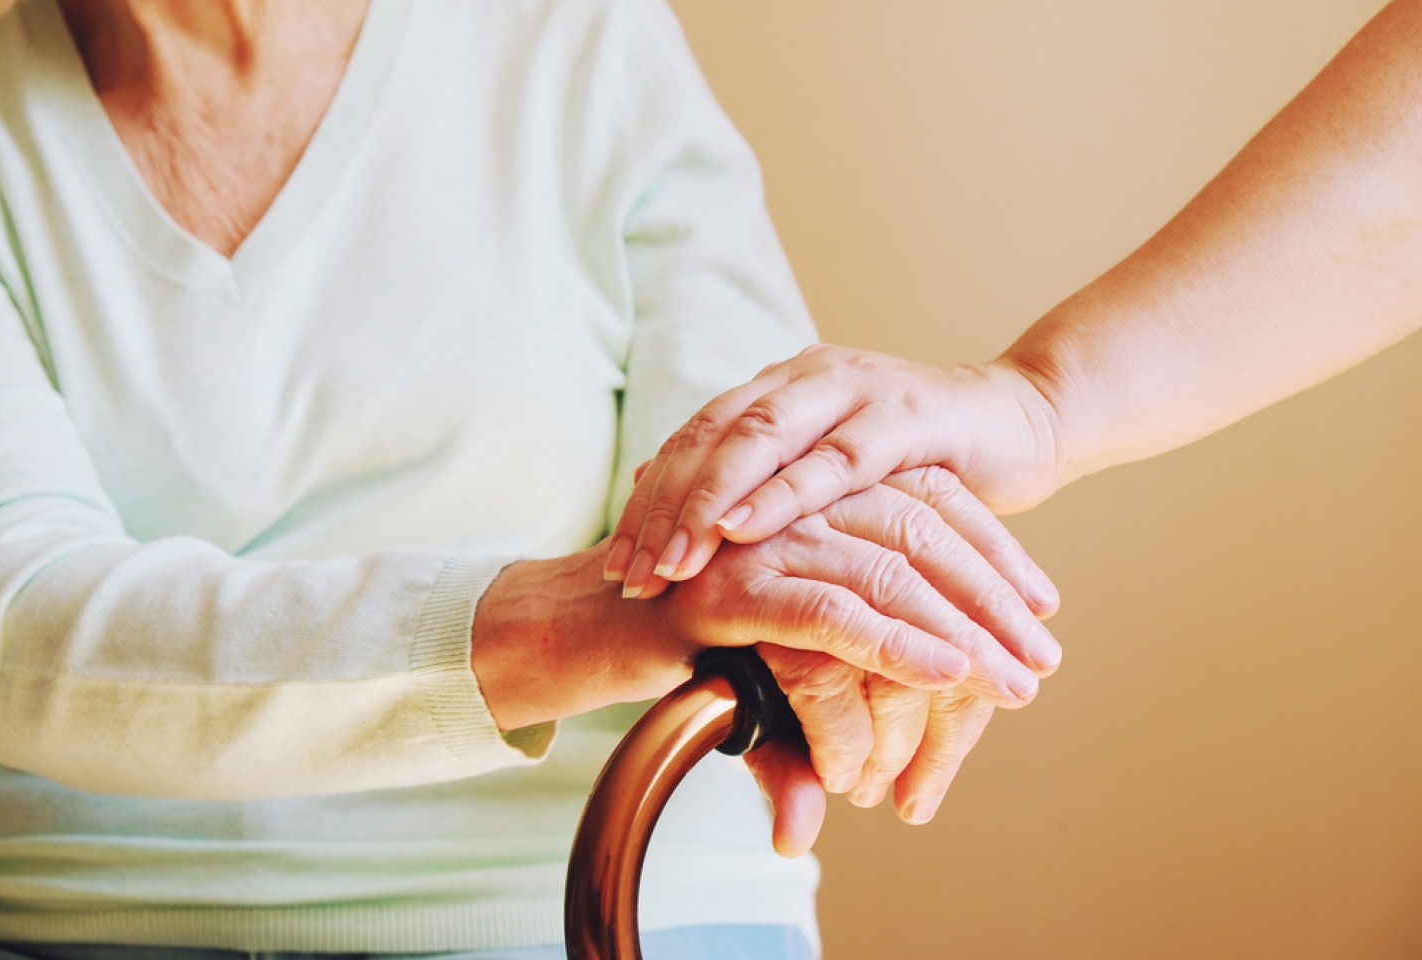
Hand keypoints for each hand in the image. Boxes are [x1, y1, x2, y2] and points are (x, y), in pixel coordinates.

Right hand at [475, 467, 1058, 855]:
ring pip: (888, 565)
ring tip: (1017, 679)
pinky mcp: (732, 584)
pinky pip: (830, 609)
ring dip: (963, 626)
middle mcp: (796, 497)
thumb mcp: (784, 643)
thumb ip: (844, 663)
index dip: (993, 554)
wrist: (582, 629)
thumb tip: (922, 698)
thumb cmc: (686, 636)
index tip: (1042, 610)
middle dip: (992, 596)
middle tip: (1043, 659)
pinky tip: (946, 672)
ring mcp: (764, 535)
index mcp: (817, 487)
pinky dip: (895, 642)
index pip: (929, 503)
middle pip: (923, 527)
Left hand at [603, 345, 1066, 600]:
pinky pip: (833, 458)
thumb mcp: (832, 475)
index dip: (649, 500)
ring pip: (759, 439)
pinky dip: (784, 493)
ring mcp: (855, 389)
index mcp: (780, 388)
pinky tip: (744, 528)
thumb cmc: (918, 464)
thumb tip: (685, 525)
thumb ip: (768, 488)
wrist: (1022, 421)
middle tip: (628, 575)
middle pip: (710, 436)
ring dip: (708, 505)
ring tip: (671, 563)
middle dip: (663, 508)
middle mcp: (806, 377)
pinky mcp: (906, 417)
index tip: (614, 564)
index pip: (693, 439)